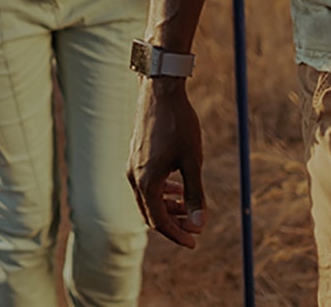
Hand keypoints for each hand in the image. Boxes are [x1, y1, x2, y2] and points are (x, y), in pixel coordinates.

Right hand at [127, 80, 205, 248]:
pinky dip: (161, 189)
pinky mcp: (135, 154)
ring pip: (148, 197)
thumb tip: (199, 224)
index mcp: (146, 182)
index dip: (177, 234)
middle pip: (151, 212)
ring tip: (187, 206)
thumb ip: (195, 194)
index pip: (159, 221)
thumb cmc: (179, 122)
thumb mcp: (192, 159)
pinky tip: (177, 184)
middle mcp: (134, 176)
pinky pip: (146, 182)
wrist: (160, 89)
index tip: (195, 241)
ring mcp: (132, 165)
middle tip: (194, 227)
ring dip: (168, 205)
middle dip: (173, 222)